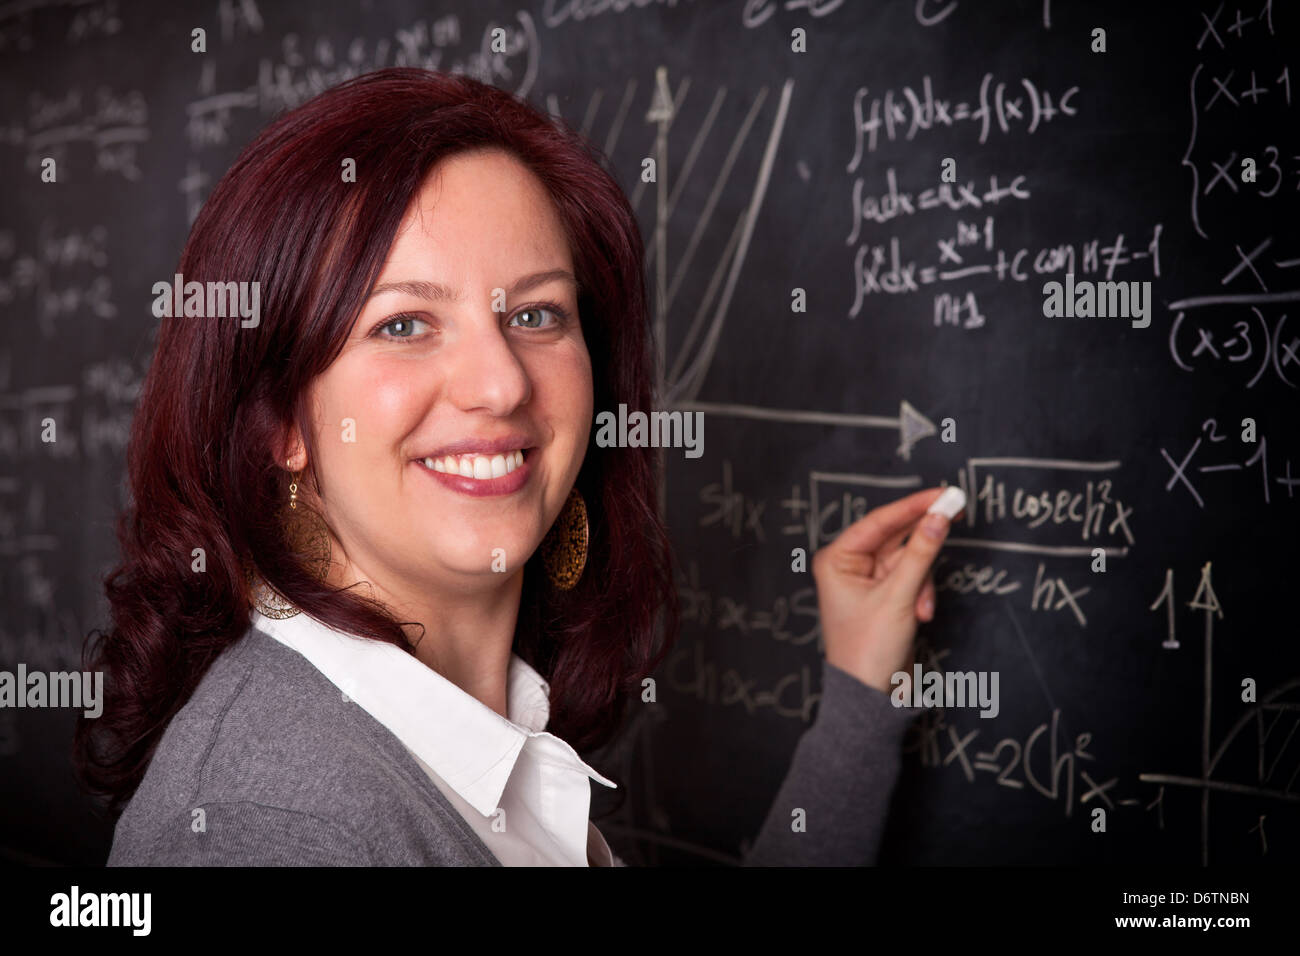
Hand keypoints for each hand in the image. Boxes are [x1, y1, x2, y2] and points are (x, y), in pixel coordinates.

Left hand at [812, 487, 959, 692]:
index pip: (879, 522)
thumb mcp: (898, 597)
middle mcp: (849, 565)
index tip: (942, 494)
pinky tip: (921, 615)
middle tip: (956, 511)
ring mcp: (869, 580)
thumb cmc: (868, 650)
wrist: (871, 694)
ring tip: (922, 608)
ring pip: (910, 559)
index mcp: (837, 559)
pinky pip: (913, 577)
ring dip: (923, 581)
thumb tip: (939, 517)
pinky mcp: (887, 594)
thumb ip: (921, 554)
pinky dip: (922, 593)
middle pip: (896, 536)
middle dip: (924, 539)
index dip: (913, 506)